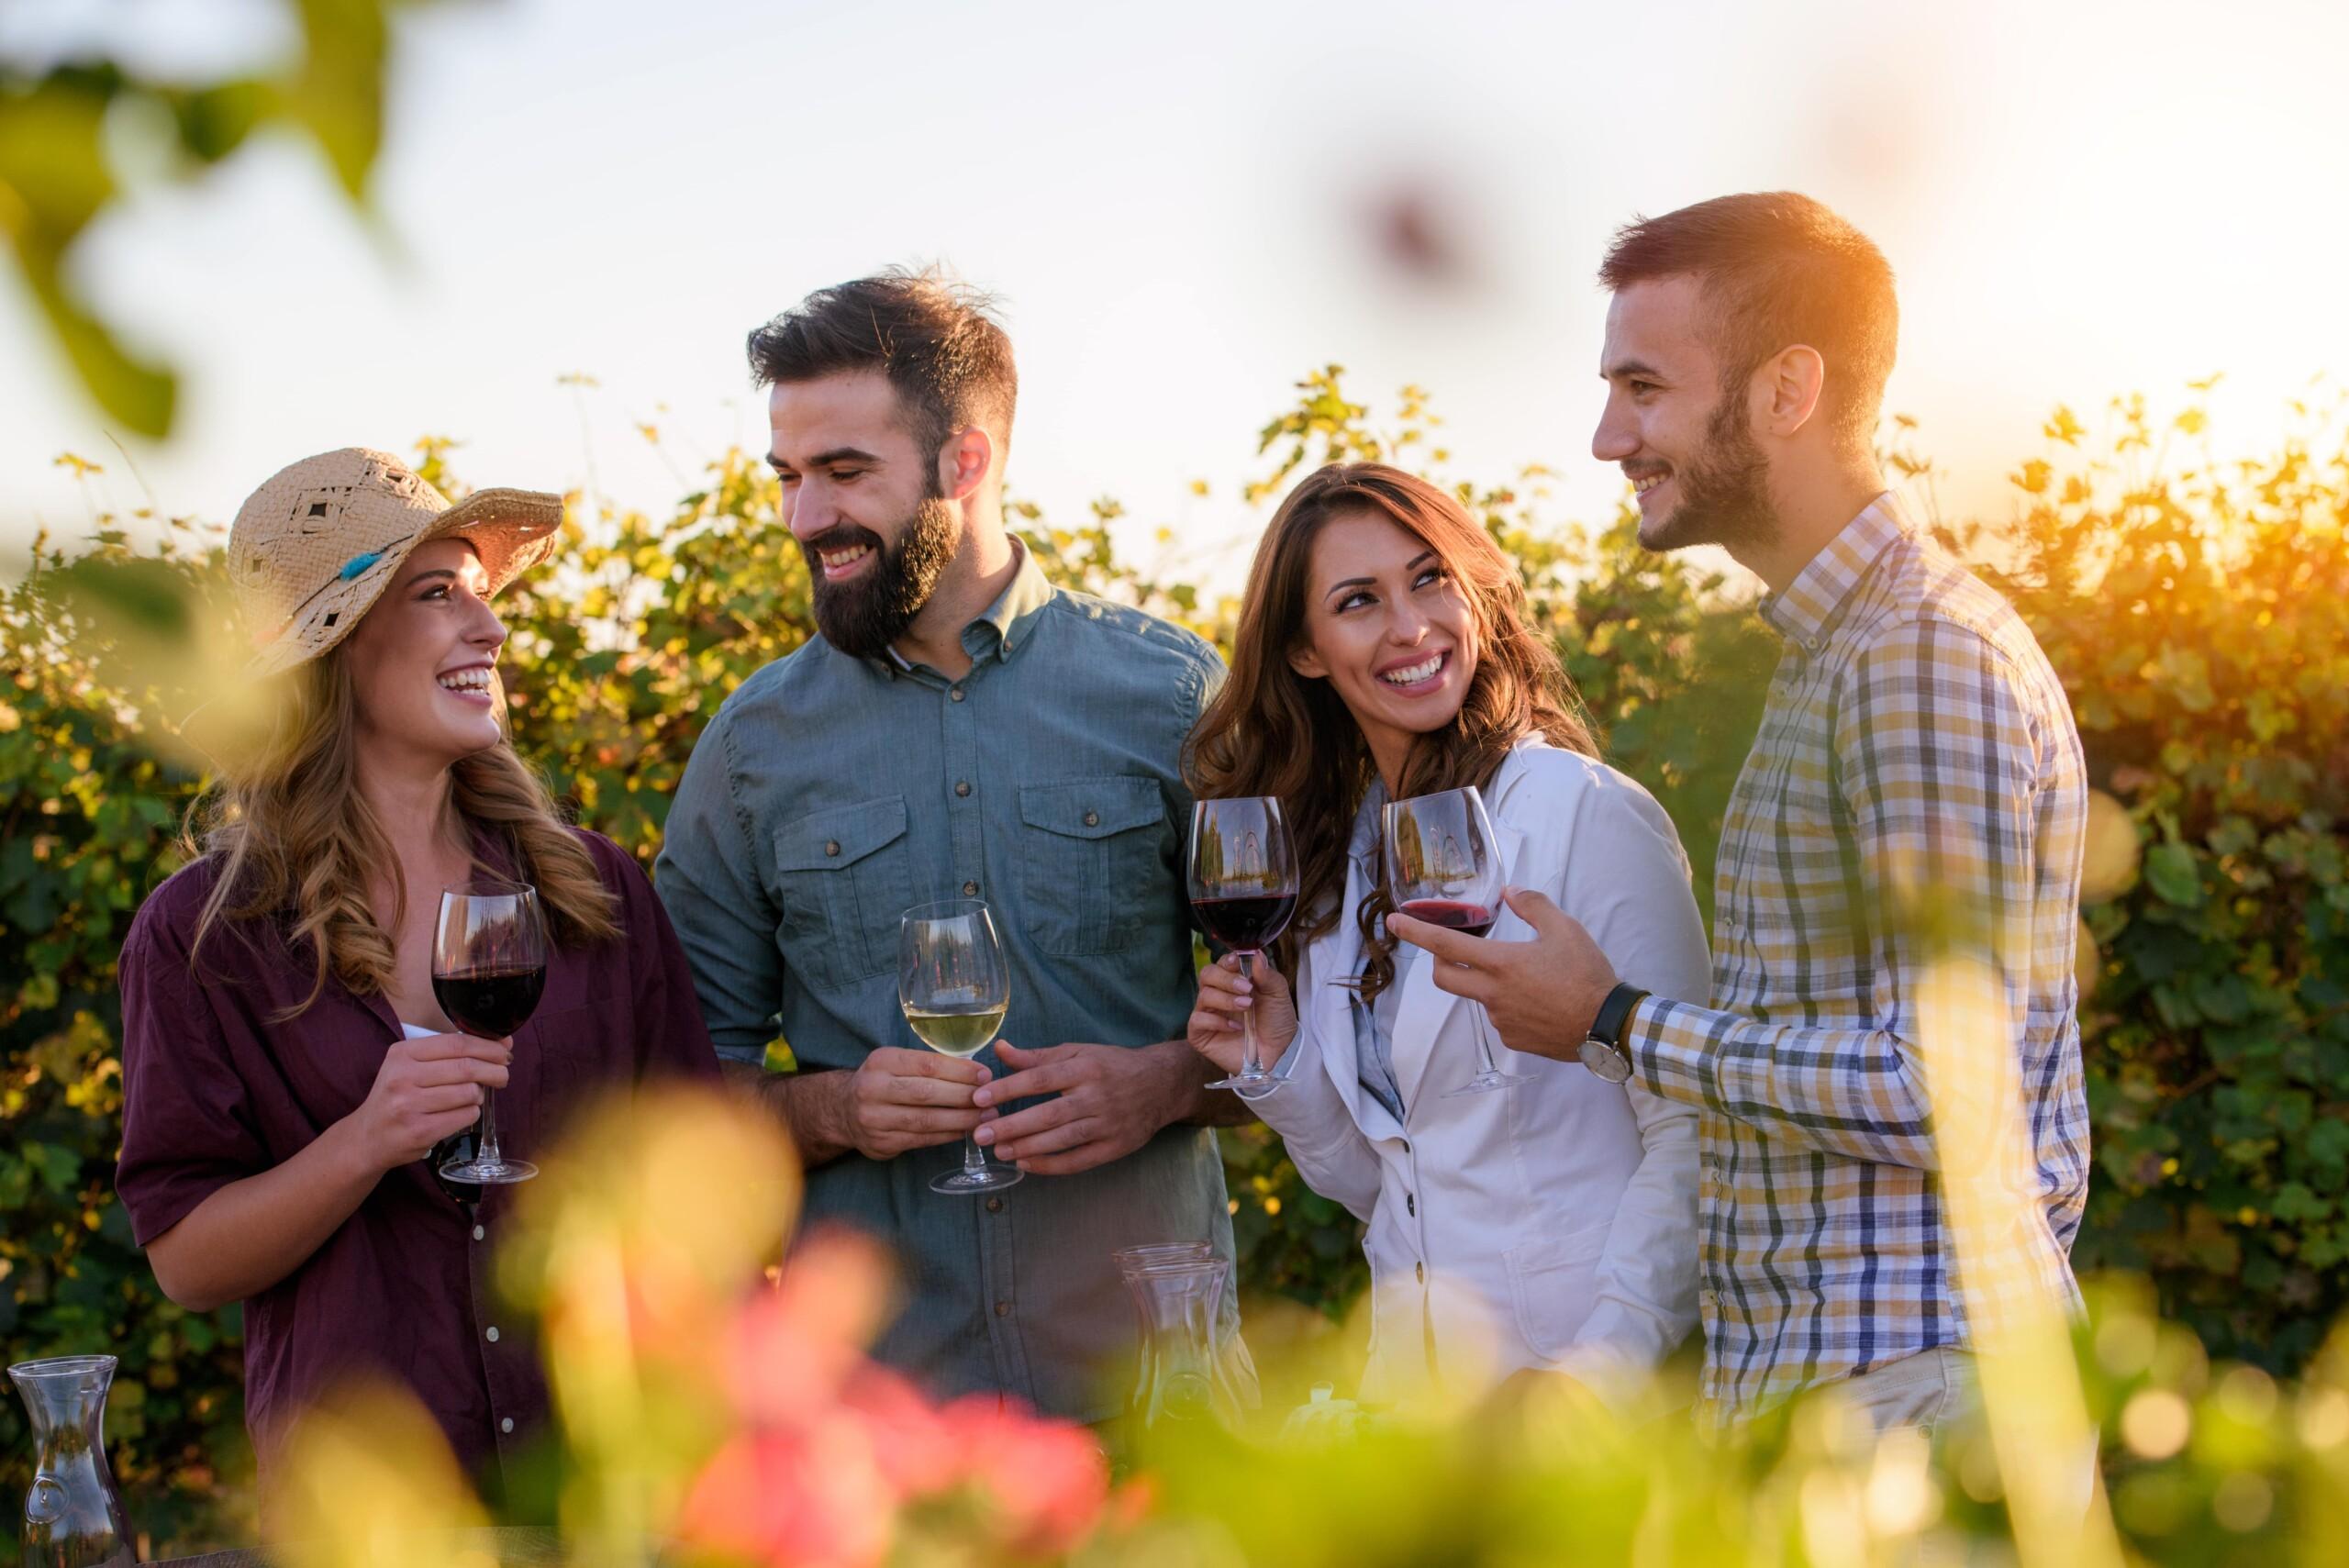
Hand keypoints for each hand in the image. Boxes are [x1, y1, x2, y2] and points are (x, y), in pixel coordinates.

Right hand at [349, 1032, 509, 1169]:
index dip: (488, 1046)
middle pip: (466, 1067)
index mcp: (402, 1054)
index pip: (457, 1043)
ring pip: (469, 1093)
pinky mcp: (420, 1131)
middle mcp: (403, 1077)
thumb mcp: (409, 1066)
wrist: (367, 1138)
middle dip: (494, 1070)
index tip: (505, 1050)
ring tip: (472, 1097)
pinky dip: (471, 1113)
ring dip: (479, 1095)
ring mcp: (409, 1106)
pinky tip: (460, 1113)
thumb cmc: (396, 1097)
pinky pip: (465, 1116)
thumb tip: (500, 1044)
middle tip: (503, 1074)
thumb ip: (447, 1054)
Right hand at [841, 1047, 993, 1160]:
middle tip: (992, 1099)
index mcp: (882, 1061)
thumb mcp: (896, 1063)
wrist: (842, 1111)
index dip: (960, 1070)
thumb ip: (928, 1066)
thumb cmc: (882, 1082)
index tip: (985, 1075)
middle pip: (927, 1093)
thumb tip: (976, 1074)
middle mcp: (873, 1089)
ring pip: (926, 1120)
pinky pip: (921, 1139)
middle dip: (964, 1096)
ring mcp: (874, 1119)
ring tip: (986, 1118)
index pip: (928, 1064)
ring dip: (961, 1120)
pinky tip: (965, 1131)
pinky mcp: (881, 1143)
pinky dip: (947, 1135)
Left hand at [971, 1040, 1188, 1175]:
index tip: (979, 1099)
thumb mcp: (1078, 1053)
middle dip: (1012, 1125)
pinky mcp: (1116, 1146)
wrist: (1162, 1084)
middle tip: (981, 1133)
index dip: (1008, 1089)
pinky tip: (1027, 1164)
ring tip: (999, 1151)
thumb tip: (1000, 1050)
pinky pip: (1080, 1160)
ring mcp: (1108, 1123)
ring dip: (1028, 1147)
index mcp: (1085, 1068)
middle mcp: (1097, 1095)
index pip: (1040, 1079)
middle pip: (1049, 1113)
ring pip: (1063, 1139)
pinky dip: (1052, 1165)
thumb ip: (1037, 1057)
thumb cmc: (1112, 1065)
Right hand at [1186, 952, 1297, 1075]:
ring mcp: (1208, 1014)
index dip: (1227, 961)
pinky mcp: (1201, 1034)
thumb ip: (1267, 974)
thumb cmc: (1276, 1021)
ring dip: (1225, 999)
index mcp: (1233, 981)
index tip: (1237, 962)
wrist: (1280, 1053)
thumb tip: (1256, 953)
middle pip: (1207, 975)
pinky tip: (1236, 1028)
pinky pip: (1198, 1020)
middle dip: (1225, 979)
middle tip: (1247, 989)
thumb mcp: (1278, 994)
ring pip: (1203, 996)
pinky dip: (1217, 1021)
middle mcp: (1217, 995)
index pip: (1221, 964)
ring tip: (1246, 1006)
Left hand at [1384, 887, 1617, 1063]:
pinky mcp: (1512, 1039)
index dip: (1414, 931)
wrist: (1609, 1026)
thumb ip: (1533, 905)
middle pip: (1443, 977)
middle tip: (1454, 950)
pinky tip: (1538, 1002)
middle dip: (1438, 961)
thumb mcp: (1565, 929)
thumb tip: (1509, 892)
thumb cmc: (1587, 975)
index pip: (1444, 944)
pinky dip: (1508, 1005)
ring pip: (1477, 997)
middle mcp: (1492, 994)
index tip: (1393, 921)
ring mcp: (1500, 1020)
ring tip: (1528, 979)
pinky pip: (1499, 1018)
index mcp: (1501, 963)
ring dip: (1485, 983)